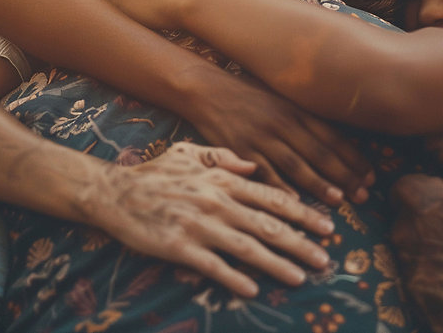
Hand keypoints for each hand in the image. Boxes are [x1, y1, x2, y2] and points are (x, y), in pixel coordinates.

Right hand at [84, 142, 333, 297]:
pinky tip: (253, 290)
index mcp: (224, 179)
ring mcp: (199, 225)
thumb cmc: (155, 172)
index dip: (304, 213)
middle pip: (269, 226)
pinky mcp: (179, 247)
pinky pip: (213, 266)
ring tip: (300, 278)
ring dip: (277, 264)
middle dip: (301, 243)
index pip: (274, 197)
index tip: (328, 226)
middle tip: (325, 258)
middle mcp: (218, 201)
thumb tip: (253, 164)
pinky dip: (234, 279)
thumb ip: (224, 156)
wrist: (114, 192)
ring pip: (248, 247)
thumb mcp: (190, 152)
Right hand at [188, 72, 373, 205]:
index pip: (332, 136)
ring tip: (339, 200)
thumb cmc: (247, 96)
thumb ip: (304, 118)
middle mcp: (282, 123)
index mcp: (295, 110)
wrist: (207, 90)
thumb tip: (336, 142)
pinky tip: (295, 204)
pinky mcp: (240, 151)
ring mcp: (261, 137)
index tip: (371, 176)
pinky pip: (265, 173)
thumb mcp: (280, 100)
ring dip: (320, 184)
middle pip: (320, 152)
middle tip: (364, 195)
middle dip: (345, 175)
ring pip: (297, 165)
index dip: (354, 158)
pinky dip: (281, 189)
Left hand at [390, 155, 442, 332]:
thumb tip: (437, 128)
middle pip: (399, 213)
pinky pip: (402, 263)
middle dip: (414, 219)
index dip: (420, 195)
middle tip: (441, 229)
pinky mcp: (401, 279)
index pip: (402, 187)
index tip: (437, 204)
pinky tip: (436, 267)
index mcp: (419, 195)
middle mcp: (404, 222)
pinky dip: (415, 264)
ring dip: (414, 241)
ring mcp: (400, 252)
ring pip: (399, 237)